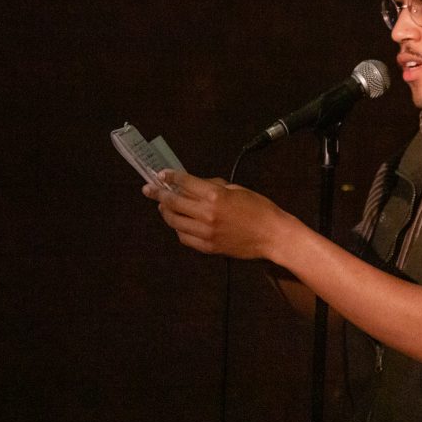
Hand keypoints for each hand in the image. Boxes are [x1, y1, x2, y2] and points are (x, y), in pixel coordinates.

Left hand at [142, 170, 291, 259]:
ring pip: (174, 221)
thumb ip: (213, 186)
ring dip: (166, 212)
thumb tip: (194, 184)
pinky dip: (178, 228)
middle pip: (173, 202)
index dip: (170, 177)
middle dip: (158, 194)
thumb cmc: (259, 209)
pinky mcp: (208, 247)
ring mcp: (206, 233)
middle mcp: (206, 214)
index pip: (184, 183)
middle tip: (149, 189)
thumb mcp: (237, 189)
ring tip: (163, 206)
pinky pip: (184, 237)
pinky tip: (179, 223)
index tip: (162, 174)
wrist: (272, 236)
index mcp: (215, 196)